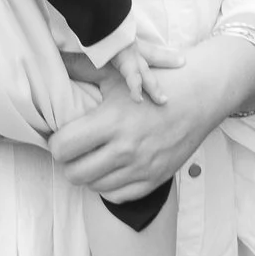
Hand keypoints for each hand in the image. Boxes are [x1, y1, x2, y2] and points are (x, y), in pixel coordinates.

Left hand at [47, 28, 254, 201]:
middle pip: (74, 173)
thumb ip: (82, 68)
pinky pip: (117, 196)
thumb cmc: (158, 81)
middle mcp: (126, 149)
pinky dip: (109, 185)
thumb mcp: (119, 73)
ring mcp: (142, 167)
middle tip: (74, 149)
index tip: (62, 135)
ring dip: (88, 173)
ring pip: (94, 186)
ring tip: (93, 157)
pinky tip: (110, 168)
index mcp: (113, 121)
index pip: (64, 147)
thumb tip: (53, 59)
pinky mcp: (155, 179)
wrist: (202, 95)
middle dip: (68, 162)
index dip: (56, 142)